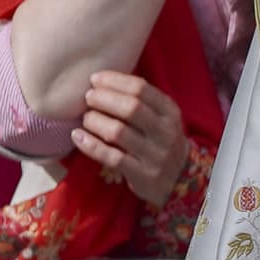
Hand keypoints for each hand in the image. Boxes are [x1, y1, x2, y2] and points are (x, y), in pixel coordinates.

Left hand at [73, 72, 185, 204]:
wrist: (181, 180)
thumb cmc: (161, 142)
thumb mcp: (162, 118)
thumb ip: (143, 100)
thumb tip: (106, 79)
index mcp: (170, 113)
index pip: (142, 89)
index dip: (114, 81)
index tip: (96, 79)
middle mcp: (165, 132)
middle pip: (131, 108)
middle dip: (103, 99)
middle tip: (88, 98)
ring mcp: (155, 155)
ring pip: (118, 132)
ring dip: (94, 121)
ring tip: (86, 118)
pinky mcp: (143, 175)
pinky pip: (112, 157)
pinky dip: (90, 145)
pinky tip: (78, 136)